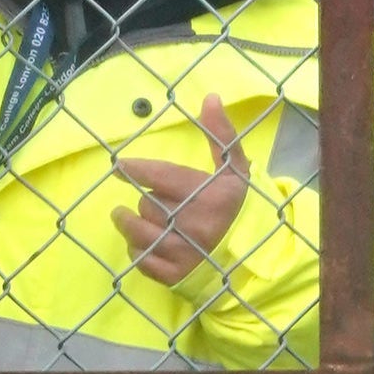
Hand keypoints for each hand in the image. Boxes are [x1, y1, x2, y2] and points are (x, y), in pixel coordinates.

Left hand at [114, 92, 250, 285]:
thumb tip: (209, 96)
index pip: (161, 178)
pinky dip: (136, 251)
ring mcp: (184, 254)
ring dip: (128, 224)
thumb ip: (221, 134)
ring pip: (139, 233)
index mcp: (208, 196)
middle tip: (151, 200)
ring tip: (123, 216)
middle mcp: (194, 226)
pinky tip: (141, 243)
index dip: (136, 170)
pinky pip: (143, 261)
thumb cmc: (239, 206)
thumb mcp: (235, 168)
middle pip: (149, 206)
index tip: (119, 166)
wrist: (254, 254)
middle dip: (145, 201)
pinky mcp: (175, 276)